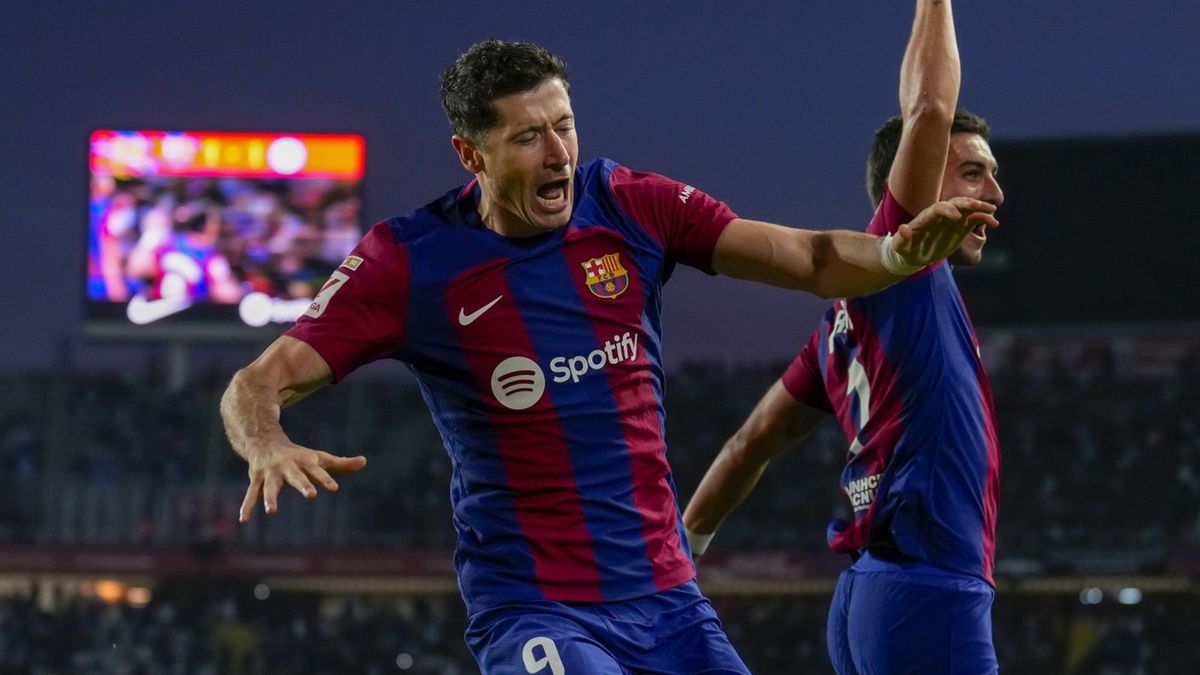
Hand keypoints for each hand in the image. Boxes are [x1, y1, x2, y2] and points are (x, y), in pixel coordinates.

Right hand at [239, 440, 366, 522]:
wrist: (265, 441)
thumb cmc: (298, 455)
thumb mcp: (319, 458)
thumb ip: (341, 463)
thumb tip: (364, 462)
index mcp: (305, 462)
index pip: (318, 471)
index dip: (326, 479)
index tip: (334, 488)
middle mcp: (288, 467)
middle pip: (297, 477)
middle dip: (303, 485)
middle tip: (311, 495)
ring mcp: (271, 473)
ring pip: (271, 487)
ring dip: (270, 498)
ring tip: (271, 512)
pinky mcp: (256, 479)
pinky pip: (251, 494)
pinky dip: (247, 506)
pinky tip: (243, 520)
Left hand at [893, 196, 998, 267]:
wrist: (915, 253)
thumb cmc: (905, 249)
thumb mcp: (900, 246)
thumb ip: (902, 239)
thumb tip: (903, 228)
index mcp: (927, 217)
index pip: (939, 208)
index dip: (948, 210)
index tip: (957, 217)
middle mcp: (942, 215)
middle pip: (956, 203)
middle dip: (968, 203)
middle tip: (981, 207)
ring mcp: (953, 219)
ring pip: (968, 208)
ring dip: (980, 208)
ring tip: (992, 211)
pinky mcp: (961, 226)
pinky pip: (975, 218)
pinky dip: (984, 218)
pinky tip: (994, 223)